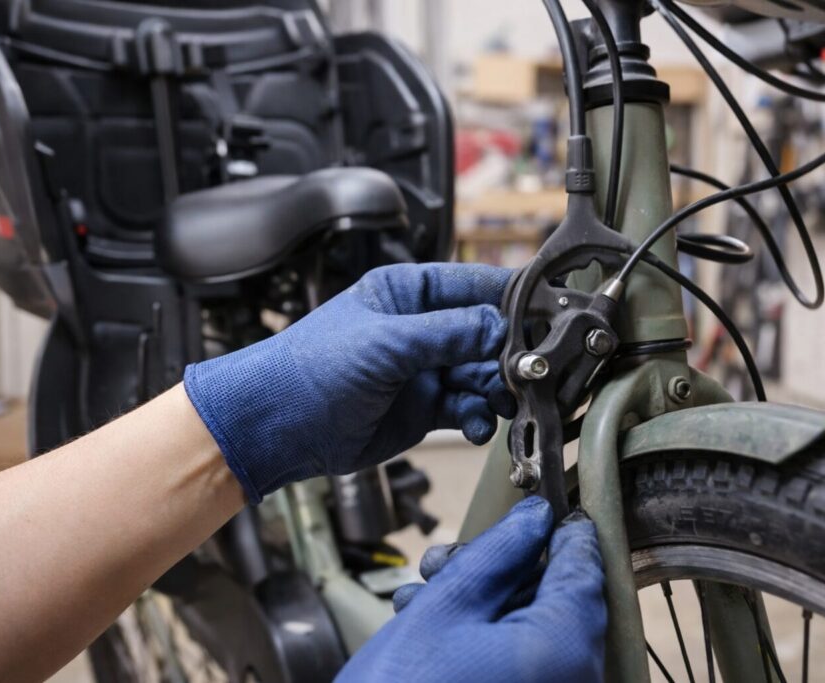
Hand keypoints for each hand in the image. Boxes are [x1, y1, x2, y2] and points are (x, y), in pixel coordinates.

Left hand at [184, 263, 514, 502]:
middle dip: (509, 353)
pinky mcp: (425, 408)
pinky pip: (468, 408)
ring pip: (483, 374)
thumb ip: (448, 333)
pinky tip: (478, 425)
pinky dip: (480, 416)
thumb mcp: (386, 342)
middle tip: (527, 371)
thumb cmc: (312, 369)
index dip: (510, 299)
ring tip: (503, 402)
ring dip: (498, 389)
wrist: (278, 426)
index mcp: (407, 293)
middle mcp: (421, 328)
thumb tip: (501, 326)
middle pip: (487, 334)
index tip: (545, 313)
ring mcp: (424, 369)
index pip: (473, 285)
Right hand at [336, 498, 606, 682]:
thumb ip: (499, 554)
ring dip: (480, 606)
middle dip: (499, 572)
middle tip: (449, 560)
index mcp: (566, 648)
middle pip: (554, 600)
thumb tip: (537, 519)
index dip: (562, 529)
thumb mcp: (447, 608)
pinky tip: (428, 629)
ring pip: (530, 632)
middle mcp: (575, 681)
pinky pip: (520, 665)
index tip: (542, 505)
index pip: (585, 568)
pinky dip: (483, 643)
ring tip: (422, 596)